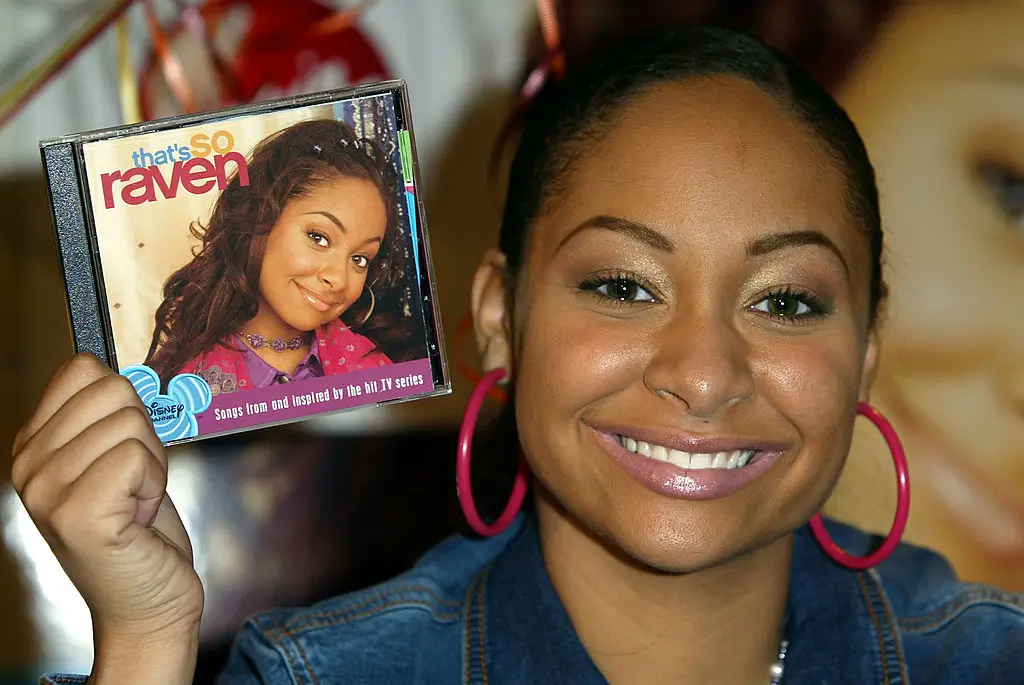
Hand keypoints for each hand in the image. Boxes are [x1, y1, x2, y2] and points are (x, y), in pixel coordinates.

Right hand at [11, 354, 203, 673]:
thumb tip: (112, 366)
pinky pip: (137, 456)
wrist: (147, 602)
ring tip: (134, 504)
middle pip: (115, 391)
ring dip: (152, 464)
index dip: (125, 406)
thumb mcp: (114, 459)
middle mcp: (28, 465)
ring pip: (131, 423)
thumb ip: (106, 415)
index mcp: (32, 445)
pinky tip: (137, 518)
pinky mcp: (78, 514)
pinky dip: (154, 484)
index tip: (122, 453)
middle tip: (134, 484)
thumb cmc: (138, 530)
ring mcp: (47, 490)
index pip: (84, 370)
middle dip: (144, 435)